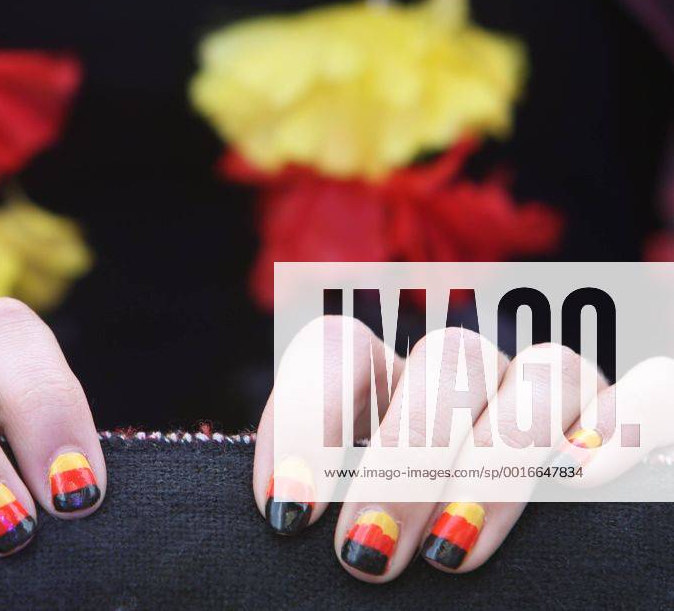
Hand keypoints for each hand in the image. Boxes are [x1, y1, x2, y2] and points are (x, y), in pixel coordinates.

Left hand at [253, 316, 670, 581]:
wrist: (511, 574)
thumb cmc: (409, 551)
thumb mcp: (362, 531)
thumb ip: (340, 516)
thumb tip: (289, 523)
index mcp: (388, 385)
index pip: (341, 349)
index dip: (308, 417)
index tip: (286, 511)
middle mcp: (468, 374)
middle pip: (443, 362)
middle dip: (399, 464)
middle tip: (364, 558)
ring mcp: (552, 391)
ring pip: (542, 374)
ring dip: (494, 461)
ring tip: (449, 555)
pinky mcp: (624, 420)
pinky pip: (646, 393)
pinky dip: (618, 426)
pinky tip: (584, 478)